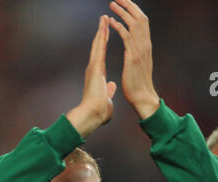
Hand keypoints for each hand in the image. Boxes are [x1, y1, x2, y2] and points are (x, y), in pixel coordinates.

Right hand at [67, 15, 116, 137]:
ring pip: (98, 45)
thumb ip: (108, 90)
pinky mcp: (94, 68)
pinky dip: (101, 38)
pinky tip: (104, 27)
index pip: (102, 56)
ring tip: (104, 17)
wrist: (92, 115)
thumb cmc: (98, 111)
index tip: (108, 34)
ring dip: (101, 31)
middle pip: (99, 47)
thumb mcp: (106, 98)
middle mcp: (94, 69)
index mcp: (97, 76)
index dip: (104, 44)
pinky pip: (99, 49)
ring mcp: (93, 67)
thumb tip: (111, 86)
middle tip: (104, 19)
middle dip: (102, 33)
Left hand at [109, 0, 159, 118]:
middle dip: (129, 6)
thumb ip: (133, 64)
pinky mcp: (133, 57)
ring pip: (133, 24)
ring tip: (112, 4)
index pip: (142, 23)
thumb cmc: (138, 88)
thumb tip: (124, 68)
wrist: (142, 98)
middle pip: (140, 18)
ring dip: (122, 12)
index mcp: (145, 48)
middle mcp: (145, 46)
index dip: (134, 12)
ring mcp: (140, 50)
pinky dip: (119, 27)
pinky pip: (126, 36)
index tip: (125, 4)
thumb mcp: (137, 72)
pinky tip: (111, 22)